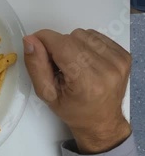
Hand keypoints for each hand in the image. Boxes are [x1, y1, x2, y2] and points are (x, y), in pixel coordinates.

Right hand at [23, 29, 130, 153]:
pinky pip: (97, 36)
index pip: (62, 45)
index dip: (44, 39)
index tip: (36, 45)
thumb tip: (30, 40)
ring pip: (84, 34)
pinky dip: (86, 44)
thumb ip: (36, 66)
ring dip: (73, 45)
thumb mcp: (46, 94)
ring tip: (73, 63)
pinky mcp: (124, 56)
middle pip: (71, 37)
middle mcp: (107, 69)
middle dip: (58, 46)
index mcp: (87, 82)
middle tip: (58, 65)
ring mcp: (119, 61)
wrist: (101, 121)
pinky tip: (85, 60)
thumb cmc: (72, 110)